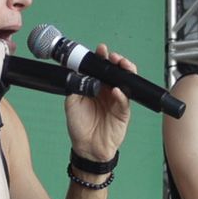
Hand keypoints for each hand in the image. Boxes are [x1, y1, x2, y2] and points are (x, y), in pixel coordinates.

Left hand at [66, 44, 132, 161]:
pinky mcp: (123, 112)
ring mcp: (116, 101)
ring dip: (124, 72)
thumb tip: (78, 69)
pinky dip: (121, 94)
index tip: (100, 50)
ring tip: (121, 66)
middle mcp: (107, 91)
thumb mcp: (72, 102)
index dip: (101, 58)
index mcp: (95, 87)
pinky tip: (116, 90)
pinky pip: (124, 100)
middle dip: (117, 61)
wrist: (86, 148)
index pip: (100, 68)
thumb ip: (76, 86)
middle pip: (116, 72)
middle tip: (113, 57)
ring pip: (125, 82)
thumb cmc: (79, 126)